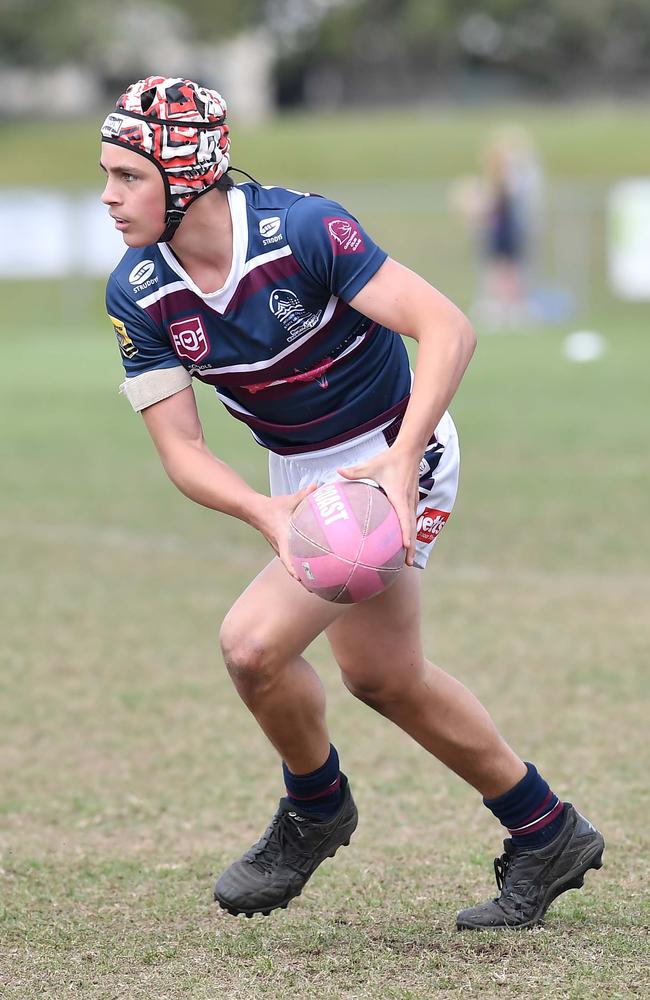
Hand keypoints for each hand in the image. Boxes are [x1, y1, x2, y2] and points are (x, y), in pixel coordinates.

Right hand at [252, 483, 317, 579]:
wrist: (255, 510)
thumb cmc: (272, 506)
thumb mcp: (288, 500)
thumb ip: (303, 494)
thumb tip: (317, 486)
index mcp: (282, 539)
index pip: (287, 558)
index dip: (294, 569)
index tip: (302, 580)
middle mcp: (281, 547)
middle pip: (291, 568)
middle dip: (303, 579)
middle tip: (316, 590)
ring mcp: (281, 549)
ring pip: (292, 565)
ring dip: (302, 575)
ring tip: (318, 586)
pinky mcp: (282, 547)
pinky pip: (292, 559)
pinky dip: (301, 566)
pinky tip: (314, 569)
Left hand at [337, 445, 419, 566]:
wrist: (410, 451)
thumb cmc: (390, 459)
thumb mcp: (372, 465)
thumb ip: (355, 471)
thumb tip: (337, 471)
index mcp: (400, 497)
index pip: (405, 519)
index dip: (406, 534)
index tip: (405, 548)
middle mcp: (409, 502)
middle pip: (412, 529)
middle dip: (411, 547)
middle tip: (407, 564)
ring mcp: (412, 502)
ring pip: (413, 526)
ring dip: (412, 541)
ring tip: (407, 558)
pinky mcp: (412, 500)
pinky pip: (411, 519)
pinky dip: (410, 531)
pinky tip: (403, 541)